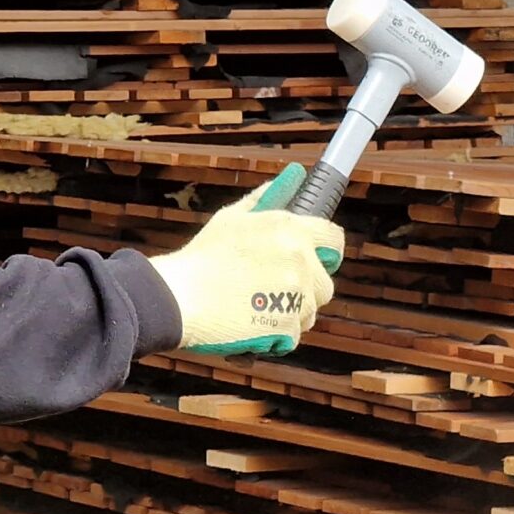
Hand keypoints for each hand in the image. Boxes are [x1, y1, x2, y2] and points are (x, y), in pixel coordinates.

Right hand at [148, 162, 343, 355]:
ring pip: (309, 312)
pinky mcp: (286, 325)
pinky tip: (252, 325)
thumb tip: (290, 178)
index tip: (318, 260)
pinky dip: (275, 335)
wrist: (179, 297)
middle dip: (306, 290)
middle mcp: (300, 260)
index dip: (327, 252)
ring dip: (290, 314)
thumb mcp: (233, 217)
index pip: (334, 239)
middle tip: (275, 291)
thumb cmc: (203, 256)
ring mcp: (295, 295)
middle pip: (325, 284)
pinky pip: (292, 334)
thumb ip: (265, 199)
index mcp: (290, 229)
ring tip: (258, 309)